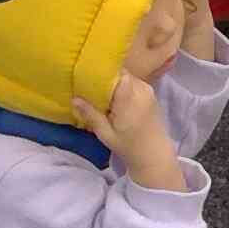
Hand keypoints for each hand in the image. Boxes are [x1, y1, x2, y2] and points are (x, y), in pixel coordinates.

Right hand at [72, 73, 180, 188]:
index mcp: (130, 96)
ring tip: (98, 93)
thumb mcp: (106, 133)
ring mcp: (148, 90)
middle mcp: (141, 88)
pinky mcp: (150, 95)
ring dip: (114, 84)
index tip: (85, 76)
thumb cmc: (129, 146)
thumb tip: (74, 99)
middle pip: (120, 73)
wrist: (154, 155)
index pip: (115, 72)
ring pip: (126, 78)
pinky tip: (112, 99)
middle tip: (87, 86)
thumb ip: (91, 114)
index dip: (100, 72)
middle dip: (104, 78)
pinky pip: (133, 84)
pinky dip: (122, 88)